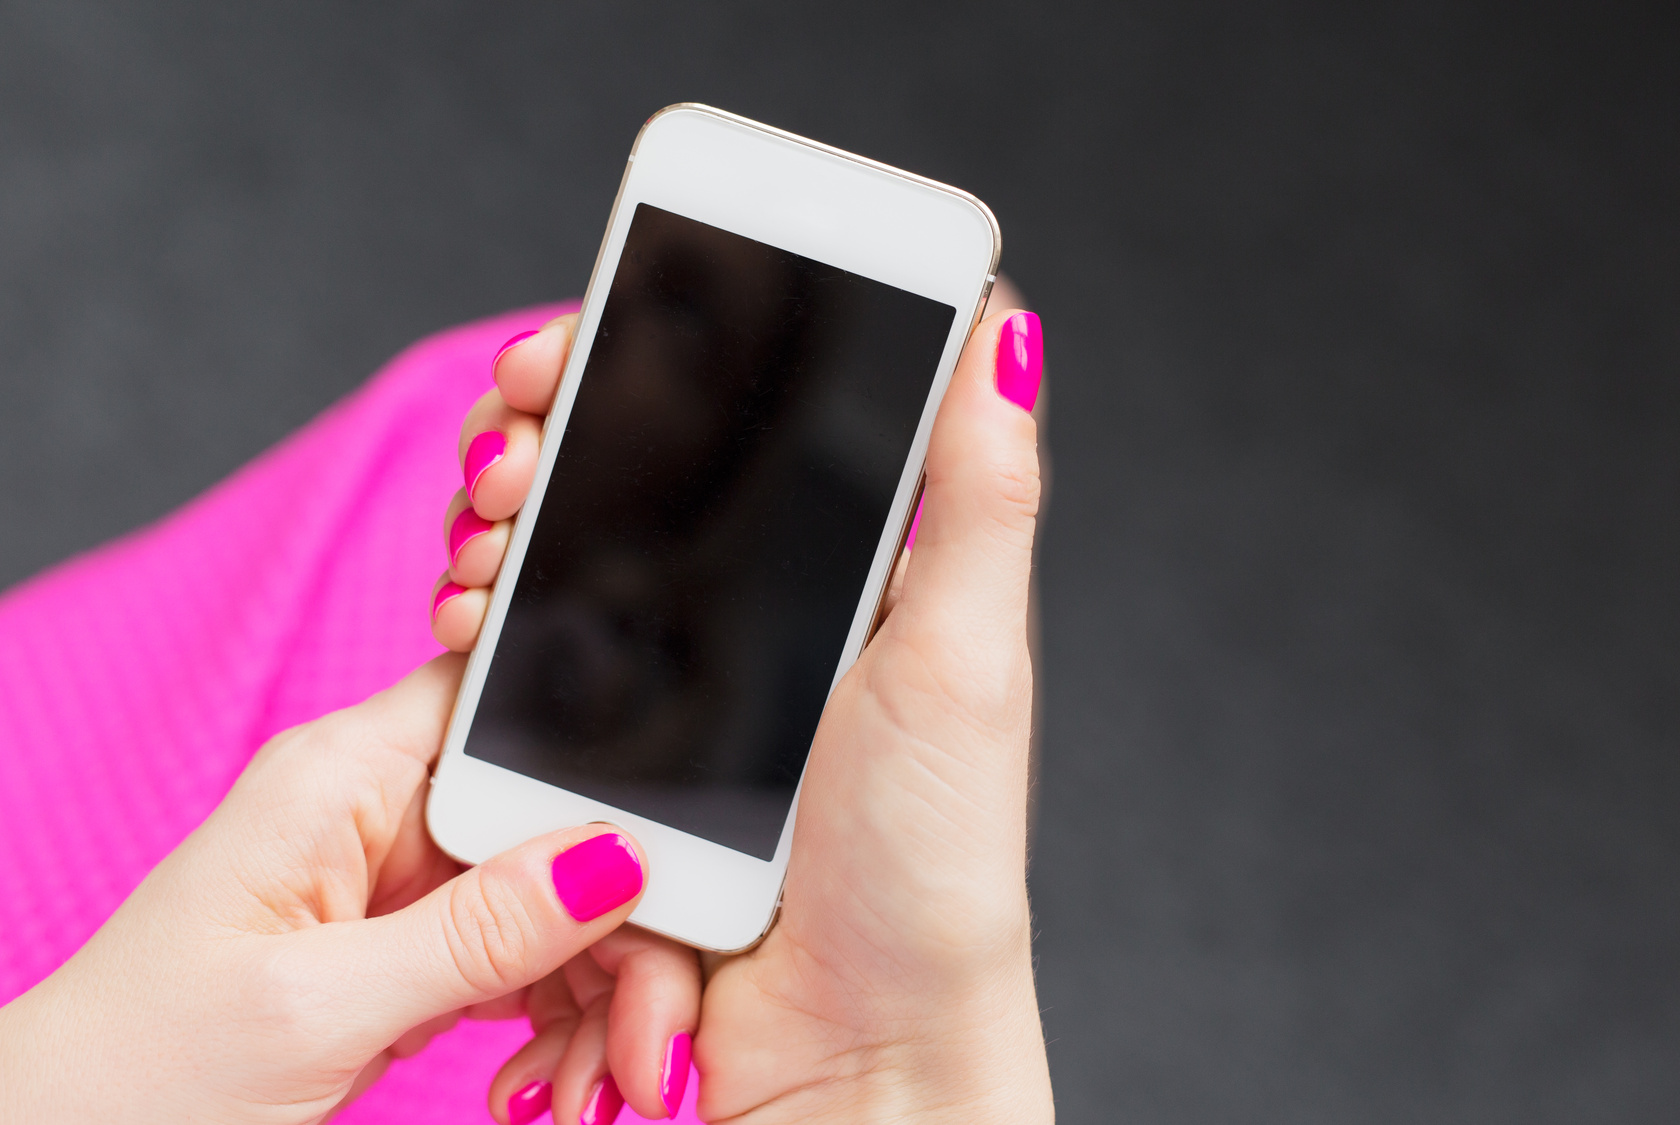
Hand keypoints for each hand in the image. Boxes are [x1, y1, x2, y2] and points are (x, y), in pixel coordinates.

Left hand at [0, 657, 697, 1124]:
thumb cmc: (141, 1074)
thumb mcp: (321, 1005)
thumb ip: (476, 930)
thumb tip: (613, 857)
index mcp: (343, 775)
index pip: (510, 707)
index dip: (606, 762)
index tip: (672, 864)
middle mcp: (382, 810)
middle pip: (559, 820)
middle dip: (623, 923)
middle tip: (648, 1037)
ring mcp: (403, 882)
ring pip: (560, 897)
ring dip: (601, 991)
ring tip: (599, 1087)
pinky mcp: (415, 946)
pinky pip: (528, 956)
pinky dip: (561, 1021)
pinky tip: (555, 1082)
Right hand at [439, 291, 1052, 1123]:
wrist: (847, 1041)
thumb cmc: (933, 858)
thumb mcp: (967, 655)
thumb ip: (983, 494)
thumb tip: (1009, 329)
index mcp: (848, 567)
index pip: (741, 417)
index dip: (653, 363)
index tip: (580, 338)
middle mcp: (755, 613)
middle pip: (628, 477)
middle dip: (547, 436)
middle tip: (507, 447)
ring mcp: (677, 685)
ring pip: (560, 561)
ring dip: (500, 525)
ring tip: (485, 532)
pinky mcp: (614, 760)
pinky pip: (526, 668)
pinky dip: (481, 630)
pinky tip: (468, 618)